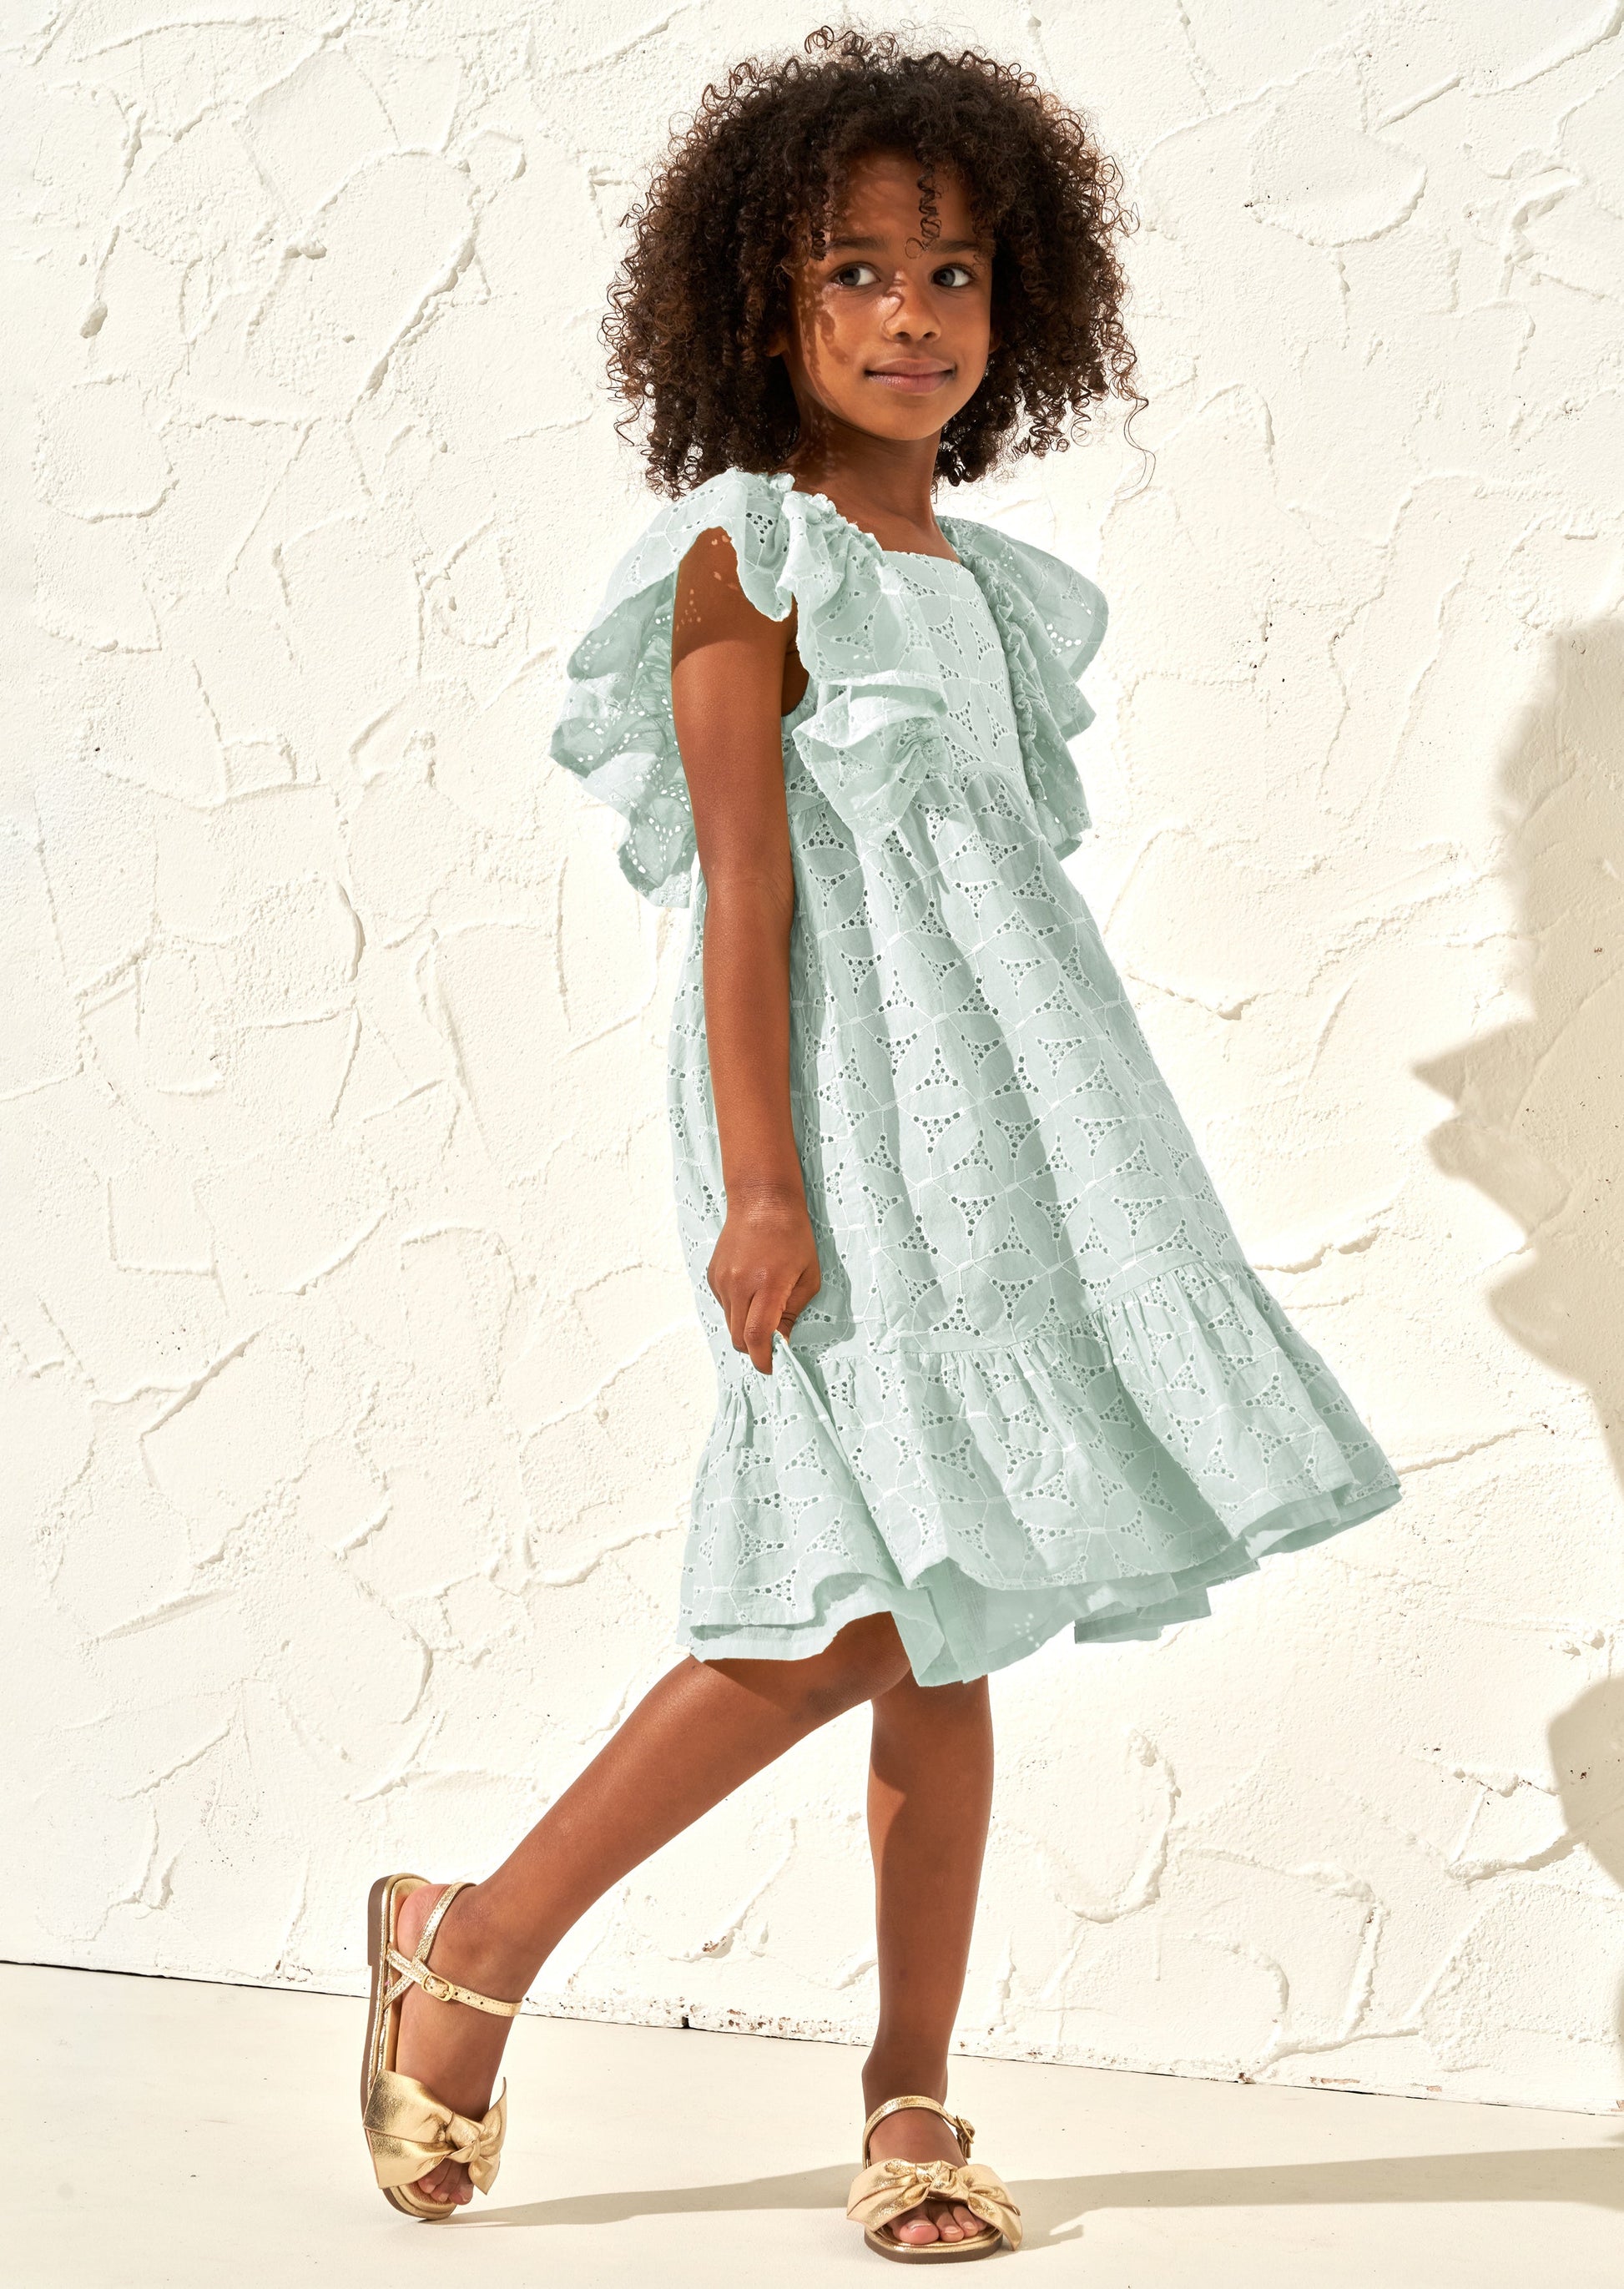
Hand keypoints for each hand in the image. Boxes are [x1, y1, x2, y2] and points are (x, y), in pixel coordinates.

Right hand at [707, 1184, 821, 1373]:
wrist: (761, 1201)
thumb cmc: (793, 1236)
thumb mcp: (808, 1276)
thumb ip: (793, 1312)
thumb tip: (781, 1341)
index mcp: (768, 1284)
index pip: (756, 1336)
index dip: (763, 1359)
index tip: (772, 1367)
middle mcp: (739, 1284)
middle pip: (739, 1337)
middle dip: (755, 1347)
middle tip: (772, 1341)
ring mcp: (722, 1280)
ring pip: (730, 1323)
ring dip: (746, 1326)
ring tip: (764, 1304)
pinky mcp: (712, 1275)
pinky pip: (724, 1306)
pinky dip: (738, 1309)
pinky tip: (752, 1289)